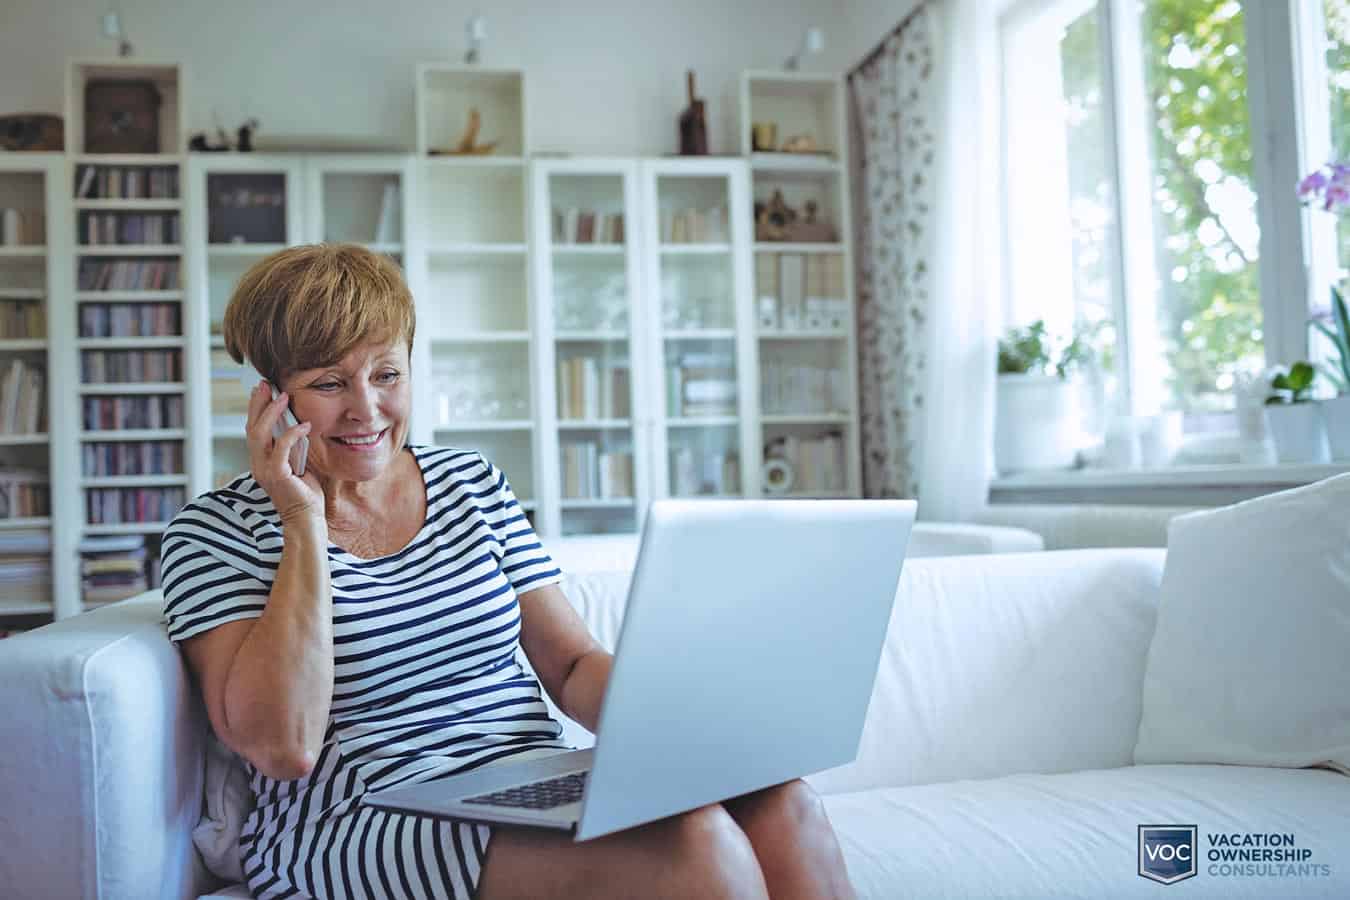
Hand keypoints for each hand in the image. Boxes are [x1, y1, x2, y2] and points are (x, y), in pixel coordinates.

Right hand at [246, 381, 323, 524]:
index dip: (255, 409)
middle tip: (265, 384)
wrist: (306, 518)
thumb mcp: (298, 464)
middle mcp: (258, 464)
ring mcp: (264, 469)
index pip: (252, 430)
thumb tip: (299, 424)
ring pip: (259, 434)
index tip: (262, 390)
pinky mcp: (276, 474)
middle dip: (258, 403)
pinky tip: (304, 425)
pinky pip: (280, 448)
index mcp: (261, 461)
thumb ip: (293, 447)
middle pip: (251, 427)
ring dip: (271, 413)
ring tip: (283, 396)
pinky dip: (291, 433)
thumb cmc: (305, 493)